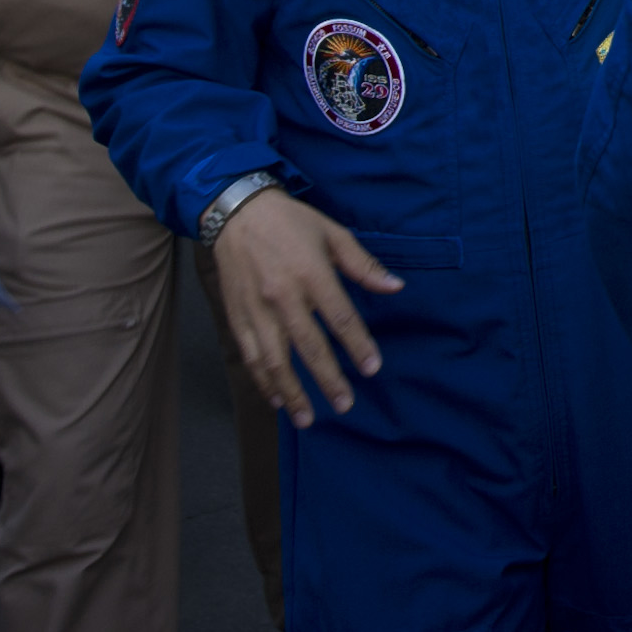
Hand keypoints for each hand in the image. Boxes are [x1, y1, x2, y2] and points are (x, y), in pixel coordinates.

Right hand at [209, 188, 403, 426]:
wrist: (236, 212)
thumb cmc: (290, 222)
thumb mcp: (333, 234)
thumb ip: (363, 265)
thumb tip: (395, 287)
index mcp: (311, 274)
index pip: (340, 318)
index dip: (358, 346)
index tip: (372, 368)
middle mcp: (282, 296)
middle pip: (308, 347)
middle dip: (327, 380)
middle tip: (344, 405)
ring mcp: (256, 309)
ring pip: (274, 360)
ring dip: (291, 392)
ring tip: (306, 418)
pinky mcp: (236, 316)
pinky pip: (249, 356)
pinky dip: (262, 381)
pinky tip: (275, 399)